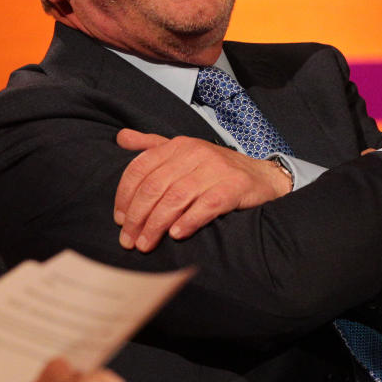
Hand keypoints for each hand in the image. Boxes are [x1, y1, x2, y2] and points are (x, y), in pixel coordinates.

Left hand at [114, 129, 291, 251]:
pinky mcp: (234, 187)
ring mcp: (216, 169)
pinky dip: (189, 221)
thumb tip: (121, 138)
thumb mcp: (183, 152)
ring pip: (176, 198)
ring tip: (146, 244)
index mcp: (178, 145)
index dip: (125, 195)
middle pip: (155, 186)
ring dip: (157, 224)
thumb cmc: (215, 168)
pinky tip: (176, 235)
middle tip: (129, 240)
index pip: (141, 167)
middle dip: (138, 216)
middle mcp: (195, 153)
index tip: (119, 219)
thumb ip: (152, 146)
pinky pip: (206, 205)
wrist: (262, 177)